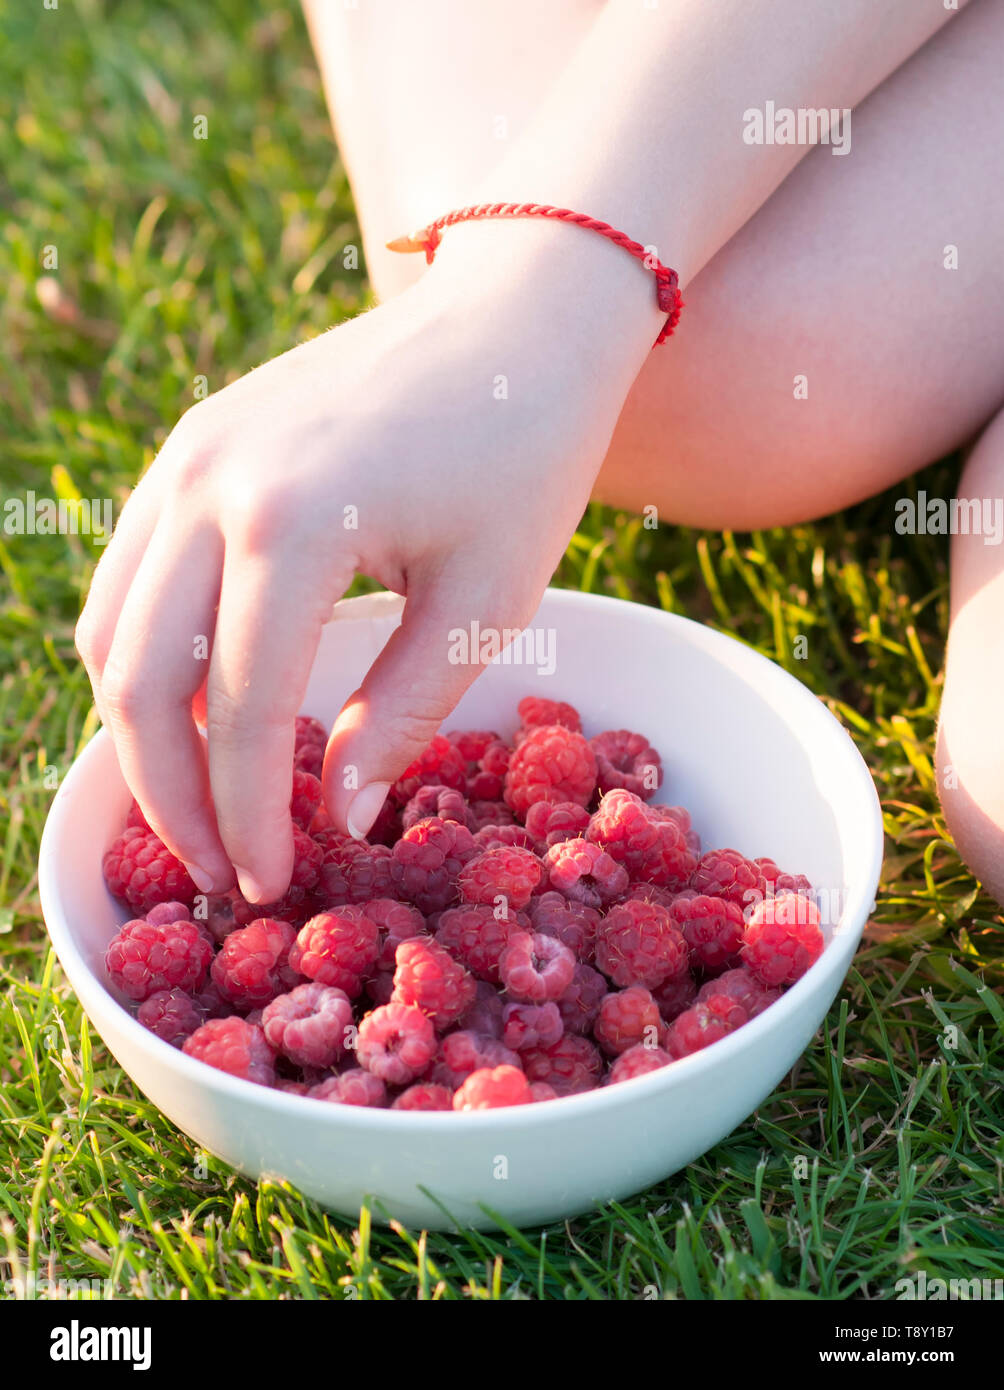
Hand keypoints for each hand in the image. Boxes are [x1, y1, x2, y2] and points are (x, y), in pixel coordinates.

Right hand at [76, 250, 626, 904]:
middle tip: (218, 866)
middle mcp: (208, 485)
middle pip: (139, 679)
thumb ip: (402, 713)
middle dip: (170, 794)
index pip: (241, 713)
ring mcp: (187, 455)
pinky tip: (199, 706)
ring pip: (111, 627)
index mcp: (291, 524)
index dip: (248, 816)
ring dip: (143, 730)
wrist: (518, 314)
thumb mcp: (487, 600)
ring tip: (200, 802)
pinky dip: (148, 655)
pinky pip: (132, 573)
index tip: (270, 880)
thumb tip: (338, 813)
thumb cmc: (525, 452)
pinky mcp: (192, 443)